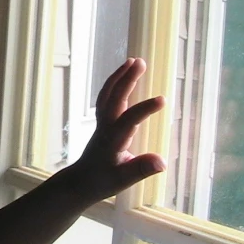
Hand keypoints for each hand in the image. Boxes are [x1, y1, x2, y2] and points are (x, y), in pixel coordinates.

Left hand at [56, 57, 165, 202]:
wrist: (80, 182)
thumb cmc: (102, 182)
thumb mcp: (123, 180)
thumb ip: (141, 170)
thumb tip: (162, 162)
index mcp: (113, 140)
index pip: (129, 120)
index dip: (144, 109)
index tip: (163, 99)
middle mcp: (106, 127)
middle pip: (114, 98)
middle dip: (127, 79)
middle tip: (141, 62)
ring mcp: (102, 122)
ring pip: (108, 94)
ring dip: (119, 77)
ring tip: (133, 61)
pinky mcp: (103, 122)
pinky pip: (107, 98)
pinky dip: (114, 84)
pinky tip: (124, 75)